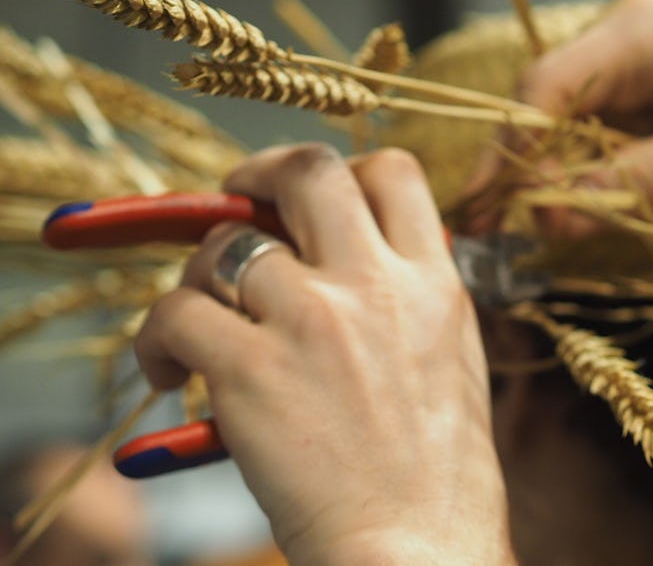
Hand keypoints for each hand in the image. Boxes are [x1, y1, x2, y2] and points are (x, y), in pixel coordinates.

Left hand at [135, 144, 513, 565]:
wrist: (420, 553)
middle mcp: (374, 285)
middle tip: (238, 198)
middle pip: (306, 171)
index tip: (311, 199)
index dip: (344, 171)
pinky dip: (158, 336)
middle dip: (260, 172)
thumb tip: (345, 251)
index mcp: (431, 280)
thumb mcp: (448, 353)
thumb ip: (408, 291)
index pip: (391, 172)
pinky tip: (172, 372)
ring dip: (199, 271)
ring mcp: (312, 321)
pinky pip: (176, 312)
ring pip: (224, 243)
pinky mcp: (251, 371)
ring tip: (198, 315)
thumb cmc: (436, 467)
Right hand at [478, 0, 652, 235]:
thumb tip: (549, 217)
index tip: (485, 205)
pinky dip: (633, 193)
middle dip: (539, 178)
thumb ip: (638, 180)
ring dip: (598, 192)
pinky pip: (620, 161)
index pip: (544, 88)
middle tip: (497, 232)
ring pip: (584, 149)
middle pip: (551, 120)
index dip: (508, 147)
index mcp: (636, 35)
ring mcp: (640, 86)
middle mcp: (625, 55)